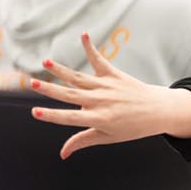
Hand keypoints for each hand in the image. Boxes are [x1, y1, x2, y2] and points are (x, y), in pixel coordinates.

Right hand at [29, 32, 190, 158]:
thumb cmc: (132, 127)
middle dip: (50, 90)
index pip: (70, 118)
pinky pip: (99, 60)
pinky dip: (90, 48)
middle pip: (70, 95)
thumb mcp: (108, 138)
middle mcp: (100, 102)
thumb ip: (82, 141)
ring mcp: (106, 87)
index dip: (52, 116)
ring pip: (79, 77)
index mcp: (98, 119)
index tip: (35, 112)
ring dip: (61, 69)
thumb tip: (62, 154)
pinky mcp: (114, 75)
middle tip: (32, 83)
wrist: (158, 111)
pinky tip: (83, 35)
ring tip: (45, 62)